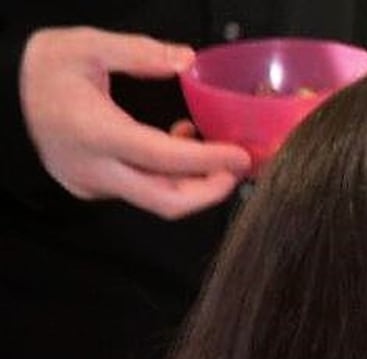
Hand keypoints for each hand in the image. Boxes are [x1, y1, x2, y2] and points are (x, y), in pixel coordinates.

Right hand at [20, 27, 251, 218]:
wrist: (0, 95)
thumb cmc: (42, 69)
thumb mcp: (84, 45)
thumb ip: (137, 52)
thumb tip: (186, 59)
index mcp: (95, 134)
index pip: (163, 159)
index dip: (207, 161)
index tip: (239, 156)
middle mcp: (95, 169)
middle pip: (166, 201)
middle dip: (210, 191)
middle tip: (235, 167)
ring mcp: (93, 184)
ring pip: (156, 200)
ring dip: (191, 182)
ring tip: (206, 148)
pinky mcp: (93, 187)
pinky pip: (141, 192)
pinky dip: (168, 178)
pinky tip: (177, 148)